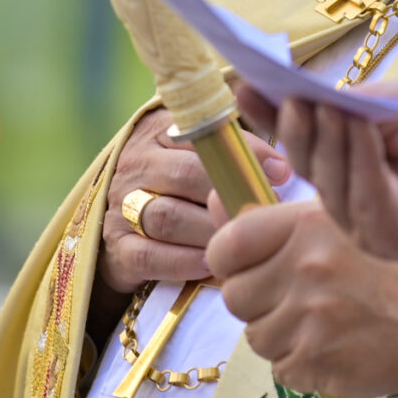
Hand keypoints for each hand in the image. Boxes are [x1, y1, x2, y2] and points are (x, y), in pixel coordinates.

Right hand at [100, 107, 290, 295]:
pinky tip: (209, 264)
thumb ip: (231, 156)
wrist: (121, 221)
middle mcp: (135, 164)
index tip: (280, 171)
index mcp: (157, 133)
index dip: (242, 154)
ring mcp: (121, 206)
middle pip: (183, 175)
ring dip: (209, 232)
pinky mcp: (117, 247)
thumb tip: (280, 170)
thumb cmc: (176, 186)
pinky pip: (148, 255)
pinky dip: (182, 262)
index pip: (200, 136)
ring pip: (168, 217)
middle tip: (261, 215)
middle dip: (228, 196)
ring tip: (239, 242)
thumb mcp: (193, 157)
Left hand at [206, 200, 397, 397]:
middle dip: (257, 302)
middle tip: (293, 299)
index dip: (229, 261)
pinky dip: (299, 365)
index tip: (247, 268)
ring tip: (317, 324)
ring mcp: (311, 319)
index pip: (226, 246)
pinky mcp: (319, 363)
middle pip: (234, 297)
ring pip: (255, 337)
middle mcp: (305, 268)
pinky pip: (280, 370)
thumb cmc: (386, 268)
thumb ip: (268, 218)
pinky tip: (330, 348)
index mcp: (304, 226)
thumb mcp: (333, 221)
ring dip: (279, 336)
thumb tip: (211, 203)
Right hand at [238, 78, 397, 292]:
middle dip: (288, 122)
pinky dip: (358, 164)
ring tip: (322, 103)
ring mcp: (372, 219)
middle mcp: (355, 188)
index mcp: (355, 151)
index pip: (300, 130)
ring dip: (323, 139)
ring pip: (327, 183)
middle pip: (303, 156)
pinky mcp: (396, 244)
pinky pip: (363, 203)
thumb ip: (358, 104)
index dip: (268, 107)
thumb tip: (303, 94)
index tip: (240, 77)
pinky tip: (361, 133)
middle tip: (284, 89)